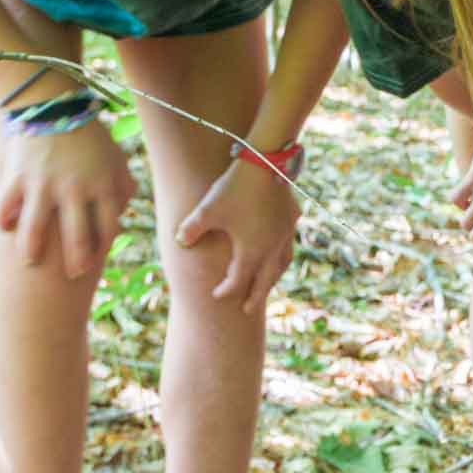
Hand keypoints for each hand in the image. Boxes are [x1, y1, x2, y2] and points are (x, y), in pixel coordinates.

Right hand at [0, 125, 134, 278]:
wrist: (54, 105)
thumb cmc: (89, 136)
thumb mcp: (116, 158)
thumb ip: (123, 185)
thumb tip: (124, 212)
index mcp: (103, 186)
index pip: (107, 229)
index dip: (102, 249)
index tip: (96, 262)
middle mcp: (75, 189)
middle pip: (77, 238)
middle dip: (76, 263)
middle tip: (72, 276)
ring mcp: (44, 184)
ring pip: (35, 229)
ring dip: (31, 250)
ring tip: (30, 262)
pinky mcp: (17, 176)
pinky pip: (5, 206)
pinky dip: (3, 220)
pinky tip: (5, 229)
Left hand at [175, 160, 300, 314]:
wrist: (267, 161)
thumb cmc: (235, 189)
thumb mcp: (207, 210)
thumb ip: (191, 229)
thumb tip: (180, 243)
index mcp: (251, 252)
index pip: (238, 280)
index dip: (226, 290)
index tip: (217, 296)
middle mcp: (272, 247)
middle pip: (264, 280)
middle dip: (255, 296)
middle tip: (248, 310)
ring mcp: (285, 233)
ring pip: (281, 264)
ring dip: (272, 277)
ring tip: (268, 283)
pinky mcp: (292, 217)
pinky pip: (288, 242)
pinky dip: (282, 252)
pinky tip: (279, 247)